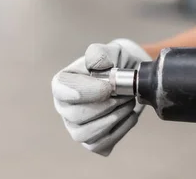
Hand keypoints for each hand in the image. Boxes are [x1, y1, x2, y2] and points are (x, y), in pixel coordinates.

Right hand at [52, 39, 151, 155]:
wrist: (132, 79)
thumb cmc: (117, 64)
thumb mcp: (111, 51)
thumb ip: (100, 54)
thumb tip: (95, 63)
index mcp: (63, 83)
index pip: (62, 91)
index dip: (85, 91)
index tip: (108, 87)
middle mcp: (65, 108)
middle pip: (76, 116)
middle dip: (106, 105)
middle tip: (125, 94)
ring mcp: (76, 127)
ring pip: (87, 134)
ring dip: (114, 118)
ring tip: (128, 103)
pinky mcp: (92, 141)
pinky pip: (101, 144)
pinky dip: (120, 130)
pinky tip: (129, 115)